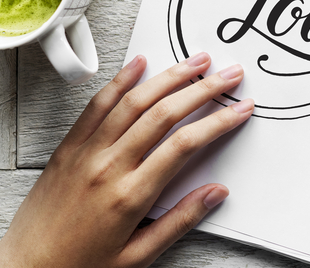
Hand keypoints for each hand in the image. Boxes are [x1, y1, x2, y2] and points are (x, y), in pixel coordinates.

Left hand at [0, 53, 253, 267]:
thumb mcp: (138, 257)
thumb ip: (179, 221)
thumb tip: (215, 194)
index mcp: (130, 195)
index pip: (185, 144)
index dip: (219, 122)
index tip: (241, 109)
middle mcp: (109, 166)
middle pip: (164, 113)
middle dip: (203, 89)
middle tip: (228, 75)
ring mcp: (86, 152)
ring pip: (133, 101)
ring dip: (169, 76)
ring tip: (195, 61)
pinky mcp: (68, 147)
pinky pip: (96, 105)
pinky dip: (120, 80)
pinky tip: (138, 64)